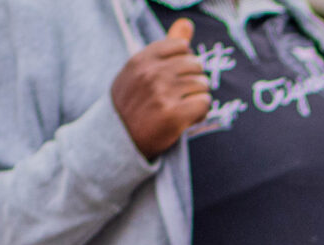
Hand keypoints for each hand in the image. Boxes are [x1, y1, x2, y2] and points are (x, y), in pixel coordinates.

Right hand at [112, 17, 212, 160]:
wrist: (118, 141)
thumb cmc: (132, 103)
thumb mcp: (140, 71)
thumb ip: (167, 47)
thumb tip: (187, 24)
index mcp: (142, 59)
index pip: (182, 46)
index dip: (184, 63)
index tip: (175, 78)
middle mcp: (152, 74)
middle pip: (195, 65)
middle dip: (193, 81)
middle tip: (180, 97)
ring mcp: (163, 94)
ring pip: (202, 85)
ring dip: (197, 97)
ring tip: (182, 108)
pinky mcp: (174, 115)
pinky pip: (204, 103)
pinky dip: (200, 112)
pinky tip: (187, 118)